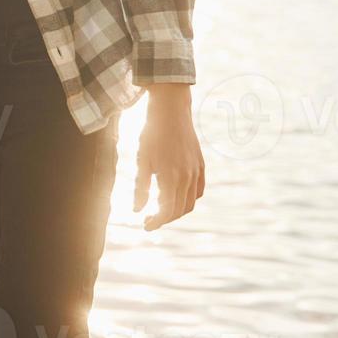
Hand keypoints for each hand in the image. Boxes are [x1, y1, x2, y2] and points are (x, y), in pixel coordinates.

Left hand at [133, 85, 205, 230]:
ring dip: (176, 211)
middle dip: (164, 219)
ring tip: (160, 209)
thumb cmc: (152, 134)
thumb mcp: (141, 160)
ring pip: (190, 203)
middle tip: (148, 219)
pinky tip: (176, 197)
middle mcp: (188, 177)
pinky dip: (189, 199)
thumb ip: (140, 187)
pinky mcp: (201, 165)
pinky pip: (198, 191)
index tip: (145, 225)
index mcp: (171, 177)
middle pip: (179, 210)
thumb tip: (137, 210)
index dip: (156, 222)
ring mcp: (197, 172)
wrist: (171, 111)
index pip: (167, 211)